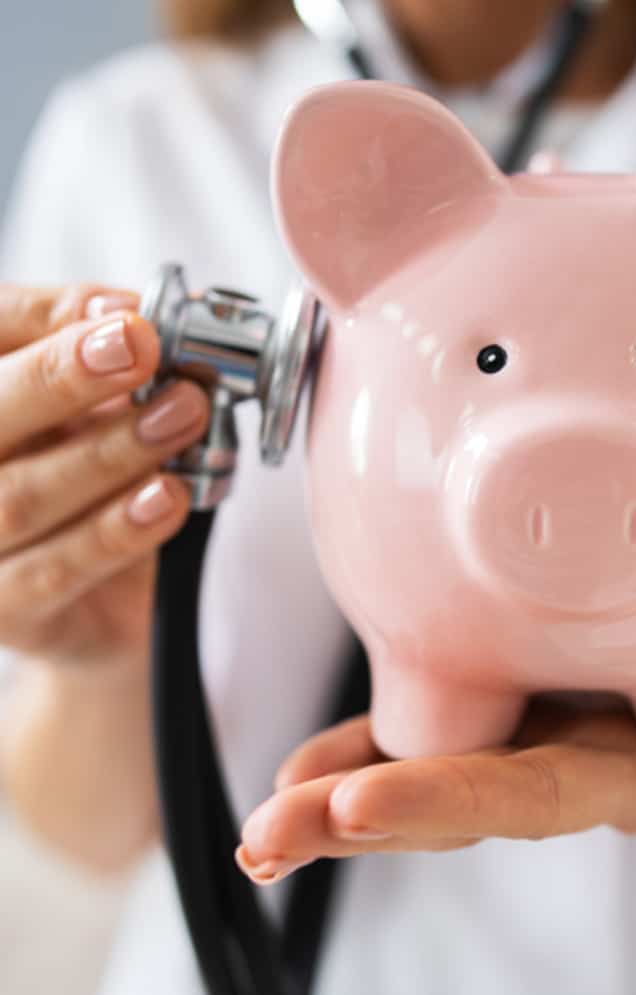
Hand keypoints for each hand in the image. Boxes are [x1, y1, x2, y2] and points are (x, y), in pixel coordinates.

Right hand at [0, 283, 208, 668]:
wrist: (105, 602)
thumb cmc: (97, 485)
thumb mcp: (102, 409)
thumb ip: (110, 356)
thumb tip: (143, 308)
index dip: (48, 321)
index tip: (129, 314)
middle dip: (65, 376)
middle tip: (141, 346)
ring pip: (22, 496)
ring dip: (110, 452)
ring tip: (182, 417)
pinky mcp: (6, 610)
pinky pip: (55, 569)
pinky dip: (116, 531)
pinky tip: (168, 498)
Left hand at [236, 640, 635, 882]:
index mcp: (626, 766)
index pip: (529, 792)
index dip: (448, 799)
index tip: (357, 806)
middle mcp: (562, 760)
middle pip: (455, 797)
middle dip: (361, 819)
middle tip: (268, 837)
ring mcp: (527, 731)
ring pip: (427, 769)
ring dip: (340, 793)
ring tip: (265, 821)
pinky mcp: (509, 698)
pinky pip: (426, 728)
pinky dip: (362, 747)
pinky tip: (302, 765)